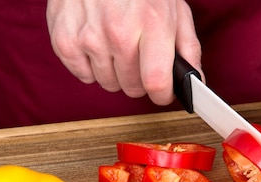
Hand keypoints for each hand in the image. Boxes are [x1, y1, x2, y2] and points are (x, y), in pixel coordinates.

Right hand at [46, 0, 201, 104]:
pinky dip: (90, 65)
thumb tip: (195, 82)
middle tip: (137, 56)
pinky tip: (95, 43)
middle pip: (132, 87)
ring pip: (108, 83)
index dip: (162, 94)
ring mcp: (89, 37)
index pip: (156, 82)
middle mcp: (119, 32)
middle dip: (139, 79)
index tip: (162, 92)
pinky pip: (83, 76)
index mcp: (151, 23)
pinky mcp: (65, 41)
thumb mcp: (173, 8)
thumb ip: (187, 47)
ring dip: (114, 71)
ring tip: (114, 44)